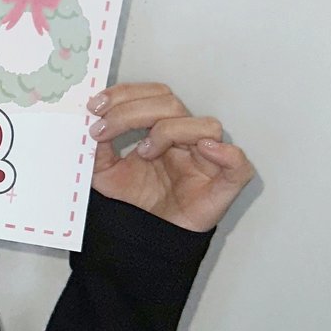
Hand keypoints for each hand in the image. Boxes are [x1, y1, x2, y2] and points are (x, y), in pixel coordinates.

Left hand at [86, 81, 255, 232]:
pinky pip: (239, 164)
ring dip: (169, 130)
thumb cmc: (137, 200)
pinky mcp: (223, 184)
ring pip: (204, 125)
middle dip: (131, 112)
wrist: (150, 236)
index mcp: (161, 128)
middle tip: (103, 129)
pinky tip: (205, 150)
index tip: (95, 106)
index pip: (152, 95)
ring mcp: (207, 159)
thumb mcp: (104, 172)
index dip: (125, 94)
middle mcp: (186, 138)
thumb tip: (92, 122)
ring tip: (144, 152)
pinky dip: (227, 154)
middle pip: (171, 104)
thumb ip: (97, 148)